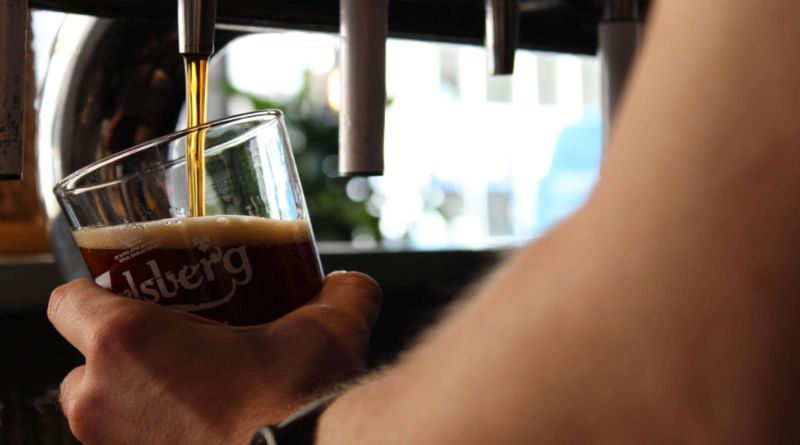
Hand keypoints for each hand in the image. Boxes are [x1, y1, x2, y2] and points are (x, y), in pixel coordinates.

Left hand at [48, 272, 380, 444]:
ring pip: (99, 412)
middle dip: (116, 357)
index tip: (126, 295)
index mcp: (127, 342)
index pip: (66, 301)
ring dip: (133, 400)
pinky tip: (203, 428)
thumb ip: (339, 293)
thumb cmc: (299, 403)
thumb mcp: (327, 327)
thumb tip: (349, 286)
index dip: (92, 294)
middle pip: (79, 364)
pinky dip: (154, 436)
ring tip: (189, 393)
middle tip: (169, 348)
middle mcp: (102, 399)